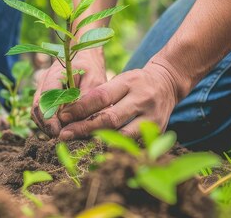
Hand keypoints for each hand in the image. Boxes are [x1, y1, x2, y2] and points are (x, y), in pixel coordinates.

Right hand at [32, 49, 106, 136]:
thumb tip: (77, 121)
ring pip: (37, 113)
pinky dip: (49, 125)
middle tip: (61, 138)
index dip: (49, 117)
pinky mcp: (43, 99)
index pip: (45, 98)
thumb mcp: (94, 81)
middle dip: (47, 126)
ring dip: (47, 127)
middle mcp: (43, 82)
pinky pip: (41, 115)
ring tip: (62, 137)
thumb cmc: (91, 69)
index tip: (57, 132)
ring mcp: (41, 90)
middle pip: (37, 108)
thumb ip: (85, 99)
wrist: (84, 57)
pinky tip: (62, 131)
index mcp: (54, 74)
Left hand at [57, 59, 182, 139]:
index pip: (101, 96)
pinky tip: (99, 151)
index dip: (80, 108)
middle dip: (84, 128)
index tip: (63, 117)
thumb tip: (71, 113)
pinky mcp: (158, 131)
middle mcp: (142, 99)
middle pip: (110, 118)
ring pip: (122, 135)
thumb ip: (99, 95)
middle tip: (64, 135)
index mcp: (129, 83)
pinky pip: (133, 143)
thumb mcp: (119, 80)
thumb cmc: (135, 83)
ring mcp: (151, 117)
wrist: (167, 84)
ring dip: (99, 142)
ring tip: (78, 145)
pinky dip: (116, 147)